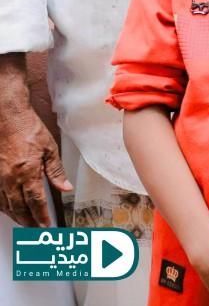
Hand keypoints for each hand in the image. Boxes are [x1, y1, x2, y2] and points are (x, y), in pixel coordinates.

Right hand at [0, 54, 72, 225]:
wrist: (6, 117)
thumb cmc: (28, 129)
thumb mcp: (49, 149)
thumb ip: (56, 172)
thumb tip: (65, 188)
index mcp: (27, 173)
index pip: (35, 202)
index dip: (41, 216)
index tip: (46, 225)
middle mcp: (10, 178)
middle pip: (19, 208)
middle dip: (28, 221)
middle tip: (36, 228)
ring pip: (5, 205)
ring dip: (15, 215)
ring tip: (25, 221)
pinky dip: (3, 205)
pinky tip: (9, 207)